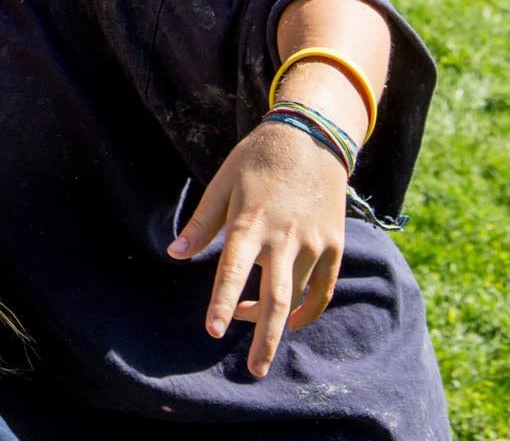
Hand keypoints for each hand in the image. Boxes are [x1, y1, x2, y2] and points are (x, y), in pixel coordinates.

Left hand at [166, 120, 348, 378]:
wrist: (312, 138)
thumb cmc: (258, 160)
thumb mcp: (223, 183)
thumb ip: (201, 223)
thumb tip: (175, 254)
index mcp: (250, 221)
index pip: (233, 268)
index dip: (222, 300)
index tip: (212, 329)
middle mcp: (284, 237)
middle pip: (275, 298)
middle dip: (263, 337)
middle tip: (255, 371)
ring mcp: (313, 243)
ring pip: (295, 296)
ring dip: (273, 317)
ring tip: (252, 326)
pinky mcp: (333, 245)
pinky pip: (323, 290)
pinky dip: (309, 311)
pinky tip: (292, 321)